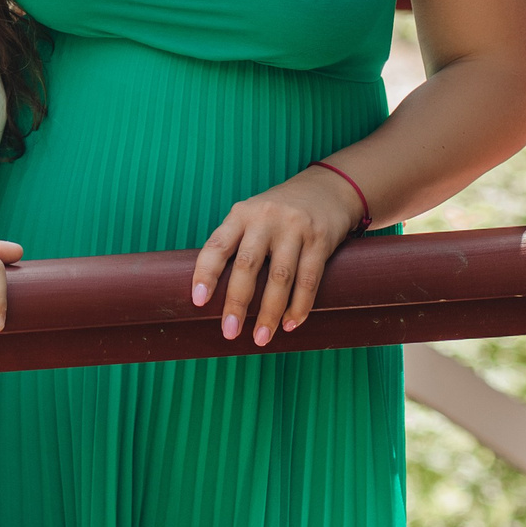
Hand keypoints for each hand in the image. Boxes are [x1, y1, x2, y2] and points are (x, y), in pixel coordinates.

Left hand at [189, 167, 363, 346]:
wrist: (327, 189)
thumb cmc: (279, 212)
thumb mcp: (253, 216)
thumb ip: (237, 244)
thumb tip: (214, 292)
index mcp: (241, 214)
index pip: (217, 245)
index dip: (205, 273)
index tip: (198, 301)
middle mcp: (266, 218)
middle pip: (248, 264)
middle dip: (237, 302)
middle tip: (229, 331)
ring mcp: (295, 228)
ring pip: (280, 277)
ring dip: (269, 312)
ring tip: (261, 337)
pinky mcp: (320, 240)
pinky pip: (308, 279)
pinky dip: (299, 306)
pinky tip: (290, 324)